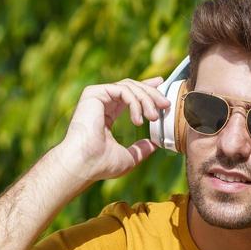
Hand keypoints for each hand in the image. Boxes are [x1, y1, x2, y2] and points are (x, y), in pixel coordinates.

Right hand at [54, 75, 171, 184]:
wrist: (84, 165)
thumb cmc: (101, 165)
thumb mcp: (128, 157)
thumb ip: (140, 149)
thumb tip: (154, 145)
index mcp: (106, 114)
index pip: (129, 95)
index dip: (146, 88)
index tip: (161, 84)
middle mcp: (101, 103)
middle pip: (132, 87)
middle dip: (152, 94)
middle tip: (166, 105)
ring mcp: (96, 97)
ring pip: (129, 86)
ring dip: (146, 100)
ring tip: (153, 118)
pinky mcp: (93, 93)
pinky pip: (122, 90)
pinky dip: (135, 103)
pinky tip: (138, 120)